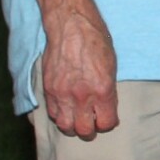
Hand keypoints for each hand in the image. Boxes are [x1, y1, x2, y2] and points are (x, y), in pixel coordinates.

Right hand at [40, 7, 117, 139]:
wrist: (70, 27)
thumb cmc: (96, 42)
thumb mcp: (111, 67)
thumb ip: (108, 90)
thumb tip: (106, 108)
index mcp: (102, 90)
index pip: (106, 123)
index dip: (109, 124)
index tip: (108, 120)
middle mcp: (81, 95)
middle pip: (84, 130)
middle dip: (90, 132)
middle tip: (92, 127)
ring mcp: (62, 93)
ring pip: (64, 126)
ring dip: (72, 127)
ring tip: (77, 122)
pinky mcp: (48, 89)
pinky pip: (52, 113)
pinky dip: (59, 116)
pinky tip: (66, 111)